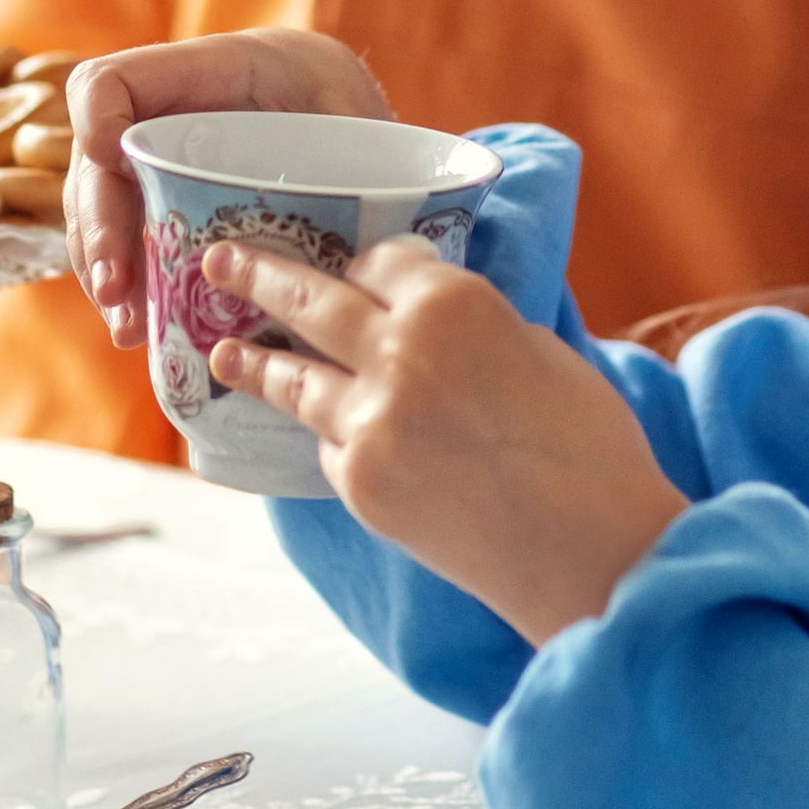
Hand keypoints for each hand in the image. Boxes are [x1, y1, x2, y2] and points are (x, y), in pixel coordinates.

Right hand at [61, 29, 390, 349]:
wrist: (365, 129)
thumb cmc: (365, 117)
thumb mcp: (364, 124)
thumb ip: (353, 159)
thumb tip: (357, 235)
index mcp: (214, 70)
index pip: (113, 81)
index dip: (95, 119)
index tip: (109, 165)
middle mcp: (170, 111)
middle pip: (96, 160)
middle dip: (97, 226)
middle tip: (117, 290)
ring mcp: (160, 156)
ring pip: (99, 205)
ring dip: (102, 266)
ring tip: (127, 327)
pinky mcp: (166, 197)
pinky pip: (124, 235)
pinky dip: (127, 280)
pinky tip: (139, 326)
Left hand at [205, 240, 686, 645]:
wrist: (587, 548)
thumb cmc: (589, 445)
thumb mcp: (541, 350)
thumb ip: (479, 326)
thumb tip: (442, 326)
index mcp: (454, 302)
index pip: (380, 261)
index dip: (368, 264)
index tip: (353, 265)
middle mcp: (399, 350)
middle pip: (310, 300)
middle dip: (258, 275)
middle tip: (218, 260)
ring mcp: (369, 420)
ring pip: (293, 377)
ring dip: (252, 361)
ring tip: (221, 350)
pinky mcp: (358, 482)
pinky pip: (325, 443)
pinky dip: (325, 432)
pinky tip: (316, 430)